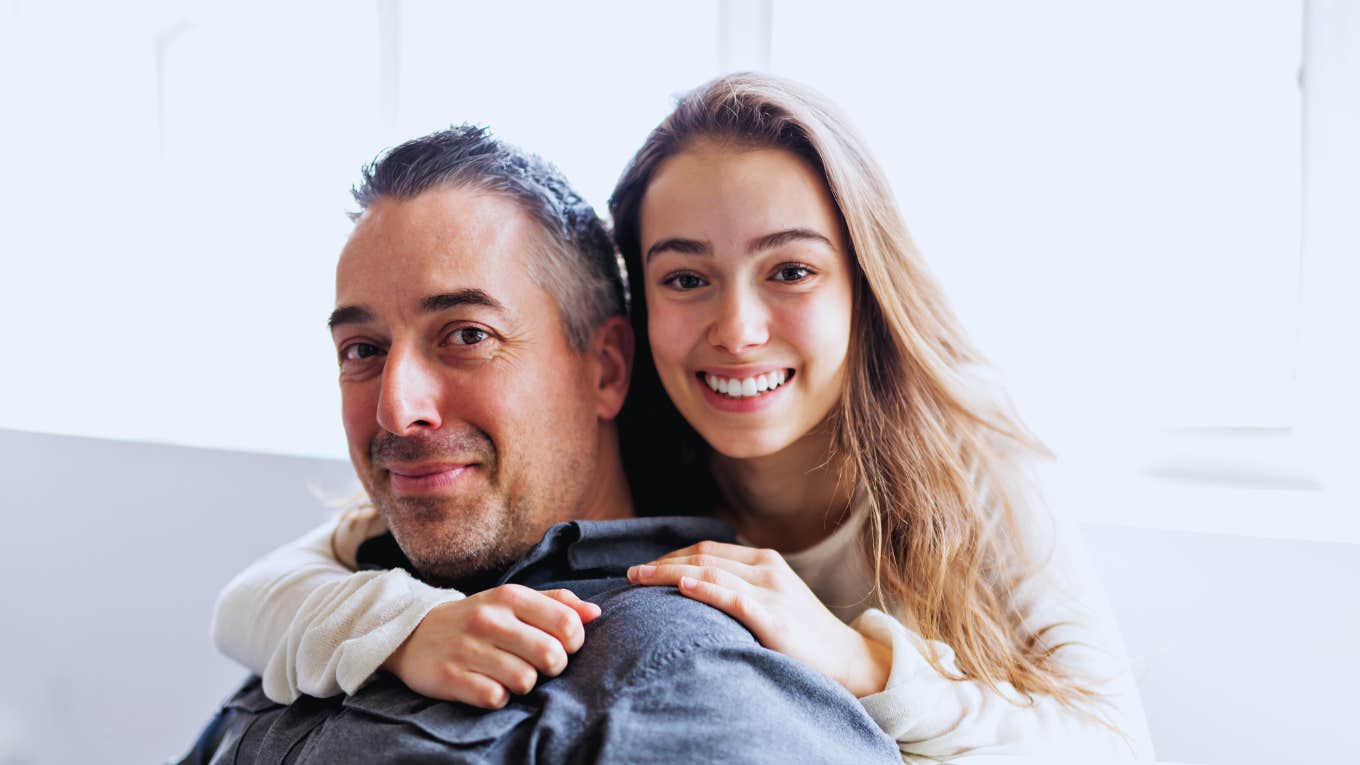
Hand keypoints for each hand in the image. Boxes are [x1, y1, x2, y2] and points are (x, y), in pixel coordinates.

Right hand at [382, 584, 600, 707]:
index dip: (574, 643)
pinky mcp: (449, 676)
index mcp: (510, 596)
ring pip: (525, 680)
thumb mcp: (512, 601)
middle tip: (538, 665)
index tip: (561, 646)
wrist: (412, 632)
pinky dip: (497, 697)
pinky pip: (494, 698)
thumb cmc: (477, 619)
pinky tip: (489, 686)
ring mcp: (467, 648)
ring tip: (510, 675)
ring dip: (524, 684)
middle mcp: (489, 619)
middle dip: (552, 667)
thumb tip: (595, 612)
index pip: (567, 624)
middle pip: (551, 656)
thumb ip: (556, 603)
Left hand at [627, 541, 890, 697]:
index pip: (707, 549)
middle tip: (631, 575)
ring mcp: (771, 592)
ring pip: (709, 572)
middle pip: (702, 556)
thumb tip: (696, 586)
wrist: (848, 658)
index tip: (645, 568)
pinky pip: (732, 598)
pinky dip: (704, 590)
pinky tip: (682, 587)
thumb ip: (742, 585)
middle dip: (662, 563)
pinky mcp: (774, 618)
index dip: (671, 555)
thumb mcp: (775, 597)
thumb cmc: (805, 633)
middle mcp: (766, 569)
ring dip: (669, 574)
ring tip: (639, 580)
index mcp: (765, 560)